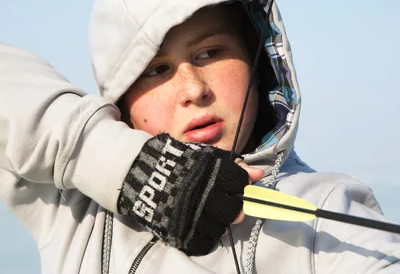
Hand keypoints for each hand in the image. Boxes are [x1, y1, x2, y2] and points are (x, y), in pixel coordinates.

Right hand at [117, 133, 260, 254]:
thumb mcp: (203, 156)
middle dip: (235, 208)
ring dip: (220, 222)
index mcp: (210, 173)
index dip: (241, 185)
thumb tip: (259, 174)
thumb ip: (232, 164)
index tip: (234, 186)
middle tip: (228, 204)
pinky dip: (207, 237)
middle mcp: (203, 195)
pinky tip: (201, 226)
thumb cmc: (176, 163)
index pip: (240, 183)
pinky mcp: (180, 233)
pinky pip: (205, 243)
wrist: (139, 175)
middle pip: (234, 210)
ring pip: (221, 228)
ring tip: (211, 213)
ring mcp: (191, 217)